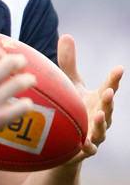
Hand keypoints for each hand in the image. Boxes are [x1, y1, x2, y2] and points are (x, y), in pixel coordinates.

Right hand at [0, 46, 36, 152]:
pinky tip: (23, 105)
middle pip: (11, 62)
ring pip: (21, 82)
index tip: (5, 60)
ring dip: (29, 79)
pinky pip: (23, 106)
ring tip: (30, 81)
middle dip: (20, 61)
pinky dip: (26, 104)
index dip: (3, 55)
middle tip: (22, 65)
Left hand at [57, 34, 123, 161]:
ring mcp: (95, 133)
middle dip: (109, 100)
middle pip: (108, 107)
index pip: (109, 86)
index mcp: (99, 99)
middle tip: (108, 91)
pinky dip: (88, 146)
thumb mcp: (71, 85)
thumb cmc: (73, 107)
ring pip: (102, 129)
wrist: (67, 140)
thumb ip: (69, 63)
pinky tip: (84, 143)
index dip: (114, 79)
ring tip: (99, 115)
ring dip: (103, 122)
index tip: (119, 69)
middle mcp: (101, 115)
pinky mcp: (85, 148)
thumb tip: (66, 35)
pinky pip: (89, 149)